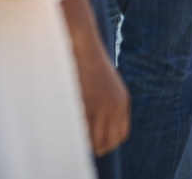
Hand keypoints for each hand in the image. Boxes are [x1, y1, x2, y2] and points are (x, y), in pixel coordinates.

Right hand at [61, 0, 128, 154]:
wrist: (81, 45)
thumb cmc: (87, 63)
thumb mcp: (105, 85)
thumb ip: (105, 105)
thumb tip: (94, 130)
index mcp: (122, 102)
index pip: (119, 136)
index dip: (106, 142)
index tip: (94, 140)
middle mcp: (115, 108)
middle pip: (107, 143)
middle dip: (93, 145)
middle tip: (79, 138)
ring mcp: (101, 109)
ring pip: (94, 142)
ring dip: (83, 141)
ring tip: (72, 132)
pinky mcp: (86, 106)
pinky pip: (82, 132)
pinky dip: (76, 134)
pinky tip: (68, 126)